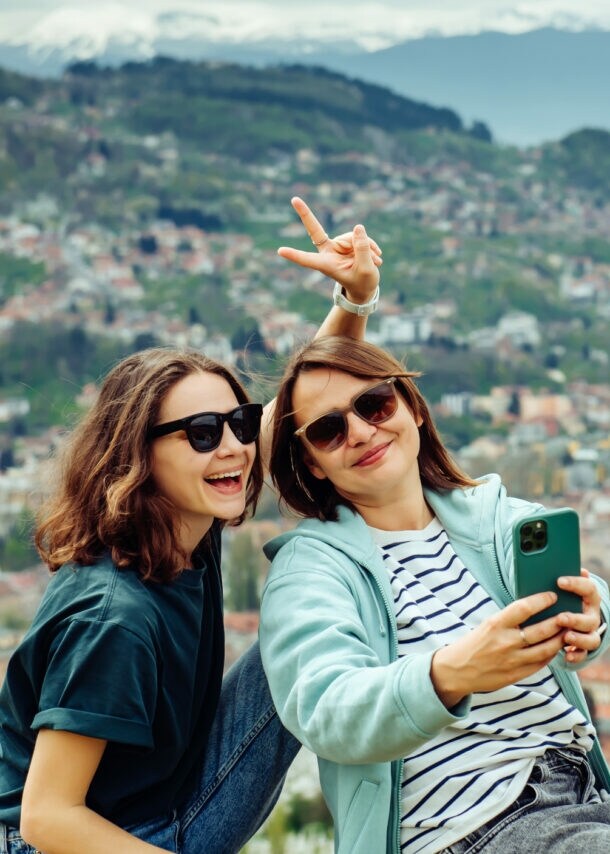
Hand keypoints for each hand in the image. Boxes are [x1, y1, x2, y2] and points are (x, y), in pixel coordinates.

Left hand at [278, 196, 381, 302]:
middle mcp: (328, 253)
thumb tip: (358, 227)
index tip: (280, 251)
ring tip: (375, 262)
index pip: (308, 260)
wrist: (366, 285)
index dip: (295, 255)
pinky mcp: (347, 241)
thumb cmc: (362, 283)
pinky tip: (376, 257)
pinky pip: (359, 235)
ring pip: (350, 236)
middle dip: (304, 214)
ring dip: (367, 247)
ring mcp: (337, 245)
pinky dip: (370, 245)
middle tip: (294, 199)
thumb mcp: (366, 270)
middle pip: (318, 231)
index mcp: (326, 265)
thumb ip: (363, 250)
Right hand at [431, 591, 565, 708]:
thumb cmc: (473, 644)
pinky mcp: (515, 675)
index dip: (541, 600)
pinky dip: (550, 655)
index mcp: (495, 625)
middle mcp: (505, 642)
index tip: (552, 596)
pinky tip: (554, 648)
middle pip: (541, 630)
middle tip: (567, 615)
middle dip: (558, 621)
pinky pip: (540, 664)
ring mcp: (512, 660)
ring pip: (545, 649)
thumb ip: (509, 620)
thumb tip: (533, 609)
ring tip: (566, 631)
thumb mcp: (487, 625)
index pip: (524, 608)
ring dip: (559, 639)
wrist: (456, 670)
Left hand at [556, 569, 602, 662]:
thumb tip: (540, 564)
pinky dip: (576, 655)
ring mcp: (589, 633)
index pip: (589, 588)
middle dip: (576, 619)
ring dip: (579, 638)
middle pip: (590, 619)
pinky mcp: (582, 648)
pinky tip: (566, 654)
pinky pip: (584, 654)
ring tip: (566, 637)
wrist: (564, 618)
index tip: (559, 581)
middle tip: (561, 617)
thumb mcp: (557, 588)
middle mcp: (591, 616)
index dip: (576, 584)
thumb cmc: (559, 599)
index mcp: (588, 598)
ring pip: (591, 639)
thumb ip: (554, 579)